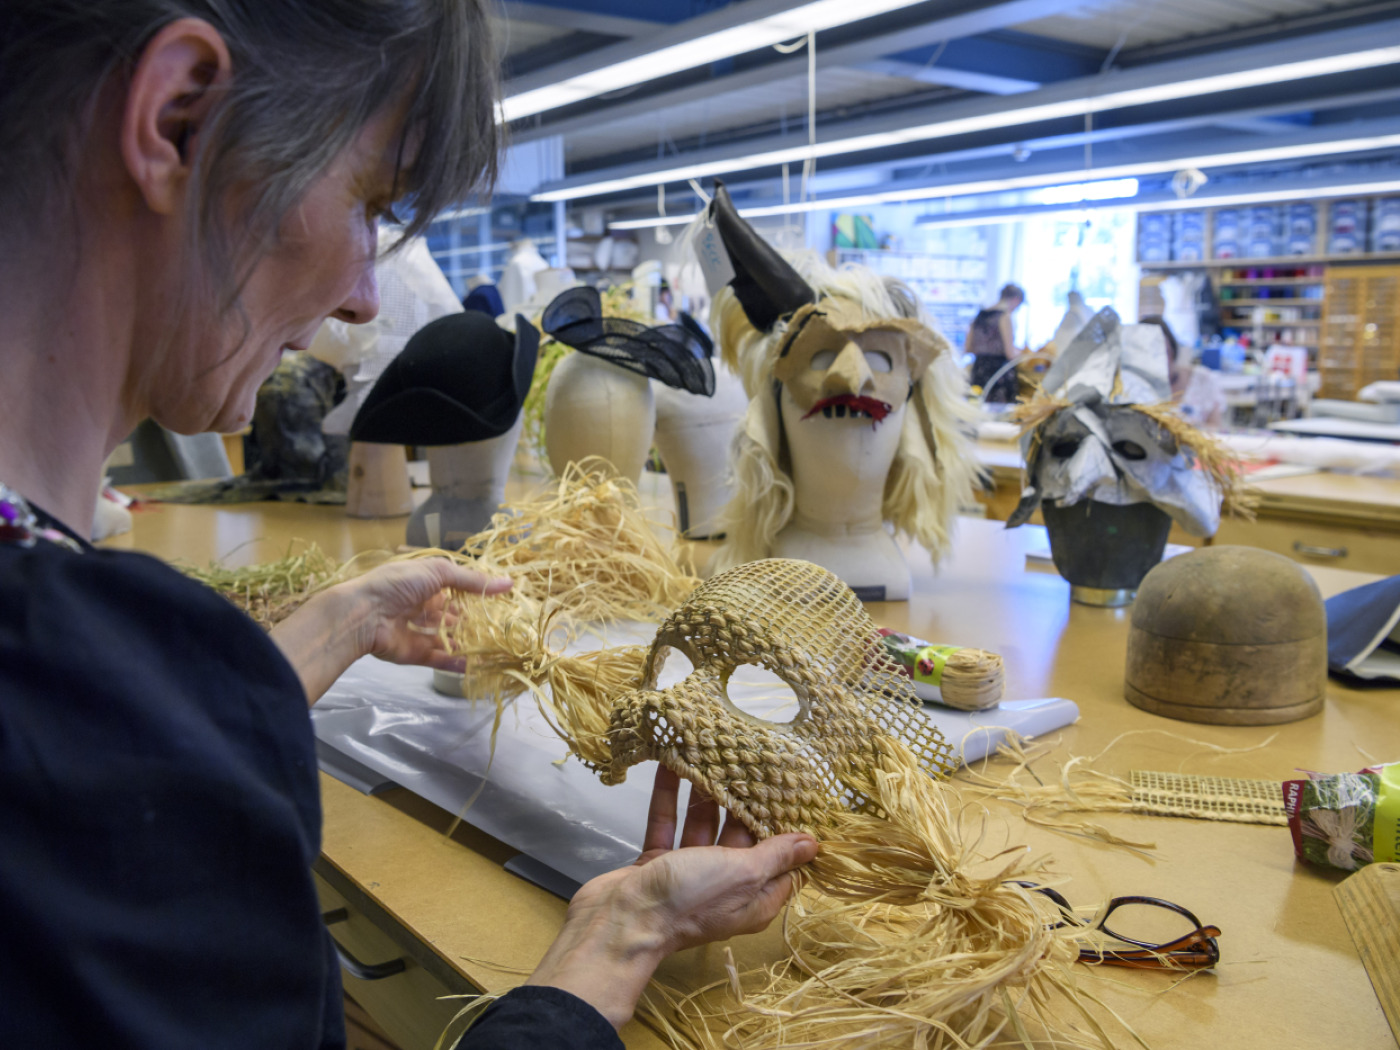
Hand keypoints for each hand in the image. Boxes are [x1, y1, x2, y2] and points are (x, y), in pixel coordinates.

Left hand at [342, 559, 510, 671]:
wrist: (363, 614)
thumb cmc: (398, 584)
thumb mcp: (437, 572)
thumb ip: (472, 580)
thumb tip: (508, 583)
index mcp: (426, 584)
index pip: (457, 590)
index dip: (477, 595)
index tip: (502, 601)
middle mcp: (423, 608)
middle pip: (454, 616)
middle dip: (474, 621)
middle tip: (500, 627)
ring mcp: (420, 632)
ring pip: (449, 639)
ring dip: (469, 644)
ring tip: (495, 648)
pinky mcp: (415, 654)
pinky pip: (440, 659)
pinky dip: (458, 663)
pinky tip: (478, 665)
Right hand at [525, 766, 817, 1028]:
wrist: (621, 921)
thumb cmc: (690, 899)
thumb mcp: (743, 874)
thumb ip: (776, 854)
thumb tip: (813, 844)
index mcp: (753, 896)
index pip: (780, 860)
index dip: (787, 827)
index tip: (792, 789)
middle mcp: (725, 885)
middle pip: (740, 837)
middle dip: (744, 799)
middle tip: (749, 757)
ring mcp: (689, 872)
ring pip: (702, 826)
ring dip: (705, 793)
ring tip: (711, 753)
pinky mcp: (657, 862)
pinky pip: (668, 824)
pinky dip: (669, 797)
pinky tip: (672, 764)